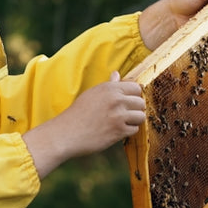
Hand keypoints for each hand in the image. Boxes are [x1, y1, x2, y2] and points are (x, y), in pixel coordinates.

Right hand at [22, 72, 145, 177]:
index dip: (133, 95)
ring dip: (133, 121)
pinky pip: (135, 130)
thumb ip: (108, 85)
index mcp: (109, 88)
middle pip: (141, 102)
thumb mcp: (92, 94)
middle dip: (135, 109)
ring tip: (121, 123)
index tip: (127, 102)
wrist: (66, 133)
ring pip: (141, 116)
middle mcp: (116, 100)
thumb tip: (117, 74)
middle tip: (124, 114)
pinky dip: (128, 132)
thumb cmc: (77, 113)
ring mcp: (118, 116)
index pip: (136, 87)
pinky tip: (116, 131)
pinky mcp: (119, 131)